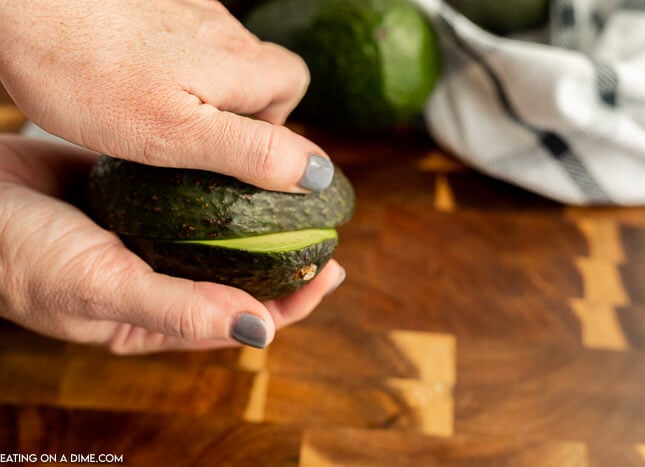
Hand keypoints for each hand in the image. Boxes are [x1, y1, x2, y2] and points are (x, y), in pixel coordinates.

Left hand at [0, 0, 332, 192]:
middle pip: (257, 70)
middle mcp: (221, 28)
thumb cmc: (92, 77)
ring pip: (217, 57)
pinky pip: (179, 40)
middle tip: (191, 138)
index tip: (236, 149)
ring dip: (201, 88)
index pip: (294, 83)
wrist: (19, 5)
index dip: (277, 121)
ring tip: (154, 112)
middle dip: (238, 108)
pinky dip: (169, 66)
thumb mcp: (179, 136)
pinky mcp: (150, 5)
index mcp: (239, 61)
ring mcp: (184, 10)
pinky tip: (131, 81)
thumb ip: (254, 154)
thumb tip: (318, 174)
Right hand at [0, 135, 344, 352]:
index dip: (289, 304)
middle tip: (329, 241)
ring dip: (262, 227)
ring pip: (222, 240)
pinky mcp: (143, 201)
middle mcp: (160, 281)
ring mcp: (153, 240)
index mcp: (154, 318)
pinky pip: (196, 200)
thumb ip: (178, 311)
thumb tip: (261, 332)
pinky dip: (228, 193)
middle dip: (286, 265)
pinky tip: (254, 177)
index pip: (237, 319)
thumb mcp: (100, 290)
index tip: (328, 274)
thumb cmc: (22, 256)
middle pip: (238, 279)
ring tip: (304, 208)